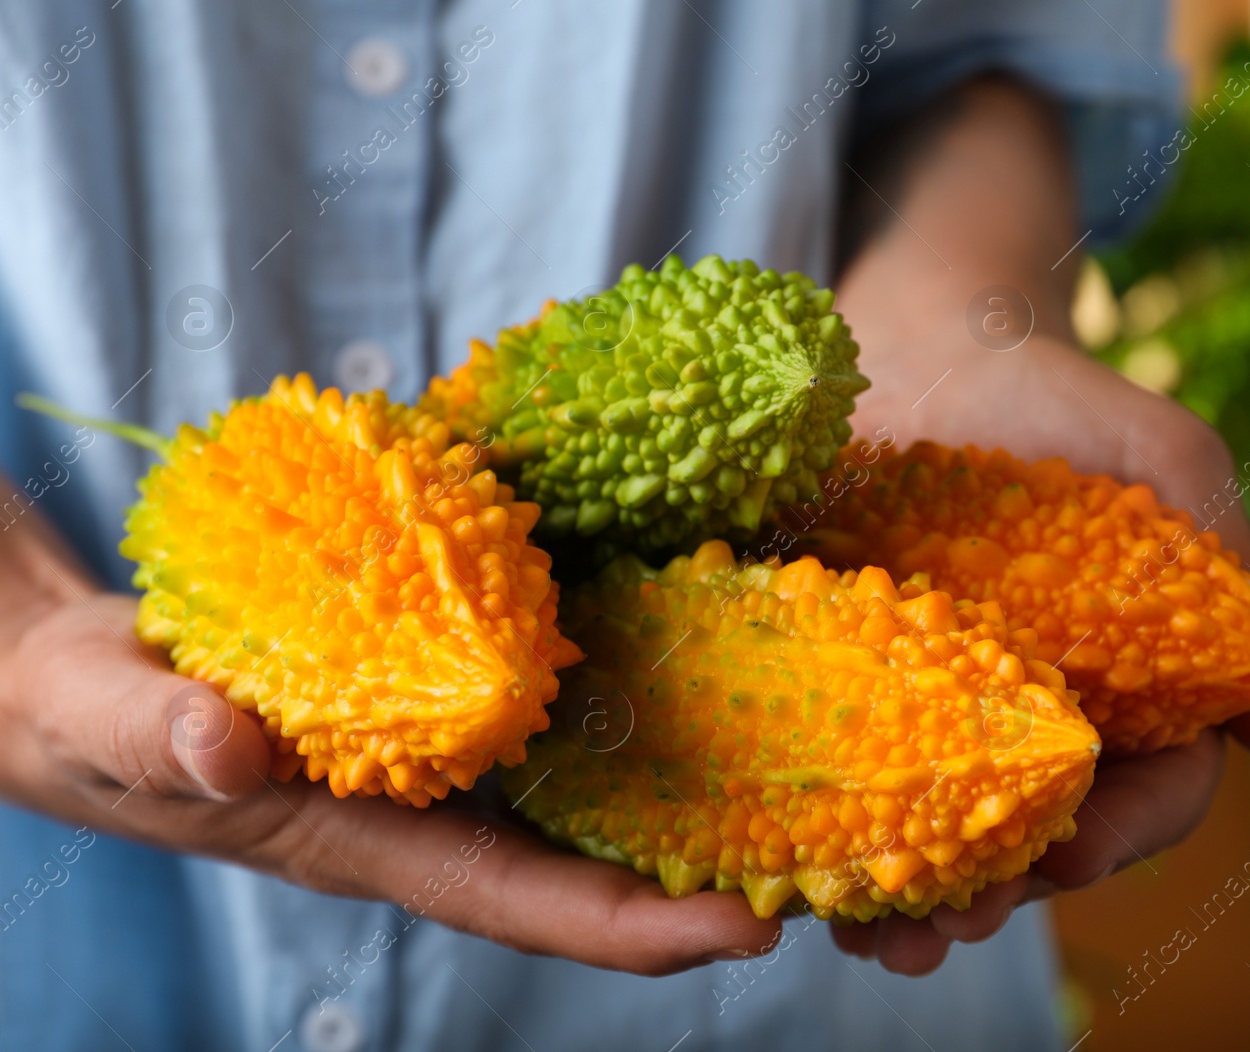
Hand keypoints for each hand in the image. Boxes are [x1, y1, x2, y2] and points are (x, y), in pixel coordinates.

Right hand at [0, 580, 779, 975]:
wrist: (92, 676)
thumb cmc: (96, 713)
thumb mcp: (110, 720)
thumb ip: (160, 735)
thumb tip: (231, 749)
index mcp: (383, 843)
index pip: (533, 904)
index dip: (642, 929)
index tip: (752, 929)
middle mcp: (444, 807)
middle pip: (599, 859)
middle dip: (711, 866)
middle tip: (843, 844)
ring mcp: (456, 750)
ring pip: (595, 785)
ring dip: (694, 783)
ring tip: (814, 752)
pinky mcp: (453, 686)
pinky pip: (560, 702)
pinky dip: (631, 692)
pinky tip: (696, 635)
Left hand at [830, 264, 1249, 975]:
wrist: (918, 345)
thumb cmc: (1059, 394)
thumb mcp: (1165, 458)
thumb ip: (1227, 573)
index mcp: (1126, 684)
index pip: (1152, 791)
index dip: (1120, 837)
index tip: (1068, 859)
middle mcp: (1035, 715)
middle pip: (1035, 840)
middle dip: (998, 895)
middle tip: (947, 927)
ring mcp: (937, 708)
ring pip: (938, 832)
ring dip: (910, 898)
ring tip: (869, 934)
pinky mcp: (847, 686)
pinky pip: (842, 778)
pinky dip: (826, 833)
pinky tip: (785, 872)